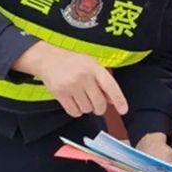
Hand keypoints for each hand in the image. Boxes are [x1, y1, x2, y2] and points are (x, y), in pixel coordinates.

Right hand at [13, 42, 127, 117]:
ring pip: (87, 109)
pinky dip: (76, 111)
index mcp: (94, 68)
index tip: (123, 110)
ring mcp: (71, 86)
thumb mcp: (91, 65)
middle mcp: (84, 77)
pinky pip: (74, 112)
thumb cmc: (72, 62)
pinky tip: (74, 102)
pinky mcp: (60, 94)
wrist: (47, 59)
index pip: (111, 86)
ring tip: (81, 97)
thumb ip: (103, 81)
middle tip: (96, 104)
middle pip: (99, 103)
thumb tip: (113, 100)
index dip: (119, 100)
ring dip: (86, 108)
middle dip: (99, 107)